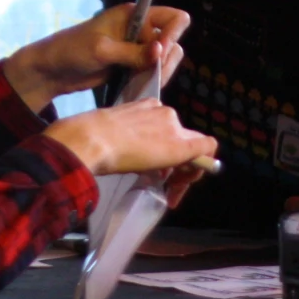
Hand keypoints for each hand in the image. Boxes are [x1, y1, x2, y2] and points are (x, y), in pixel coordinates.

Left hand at [3, 3, 193, 110]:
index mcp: (133, 15)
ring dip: (162, 70)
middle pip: (173, 39)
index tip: (159, 53)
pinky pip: (152, 71)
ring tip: (146, 81)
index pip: (171, 18)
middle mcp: (138, 29)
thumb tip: (160, 51)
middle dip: (168, 57)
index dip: (172, 34)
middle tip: (153, 73)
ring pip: (165, 58)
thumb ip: (132, 52)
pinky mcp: (131, 65)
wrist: (52, 70)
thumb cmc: (72, 50)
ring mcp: (136, 48)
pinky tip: (142, 87)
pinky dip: (152, 79)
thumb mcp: (101, 50)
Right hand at [45, 99, 217, 179]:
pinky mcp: (181, 145)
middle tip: (167, 187)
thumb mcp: (114, 132)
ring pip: (193, 148)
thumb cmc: (92, 137)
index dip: (167, 151)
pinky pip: (206, 148)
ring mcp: (174, 128)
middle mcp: (166, 113)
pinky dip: (202, 166)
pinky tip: (184, 185)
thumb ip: (132, 140)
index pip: (169, 129)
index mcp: (148, 107)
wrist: (92, 139)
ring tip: (170, 192)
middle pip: (184, 140)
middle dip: (179, 165)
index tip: (159, 169)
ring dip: (184, 172)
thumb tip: (139, 156)